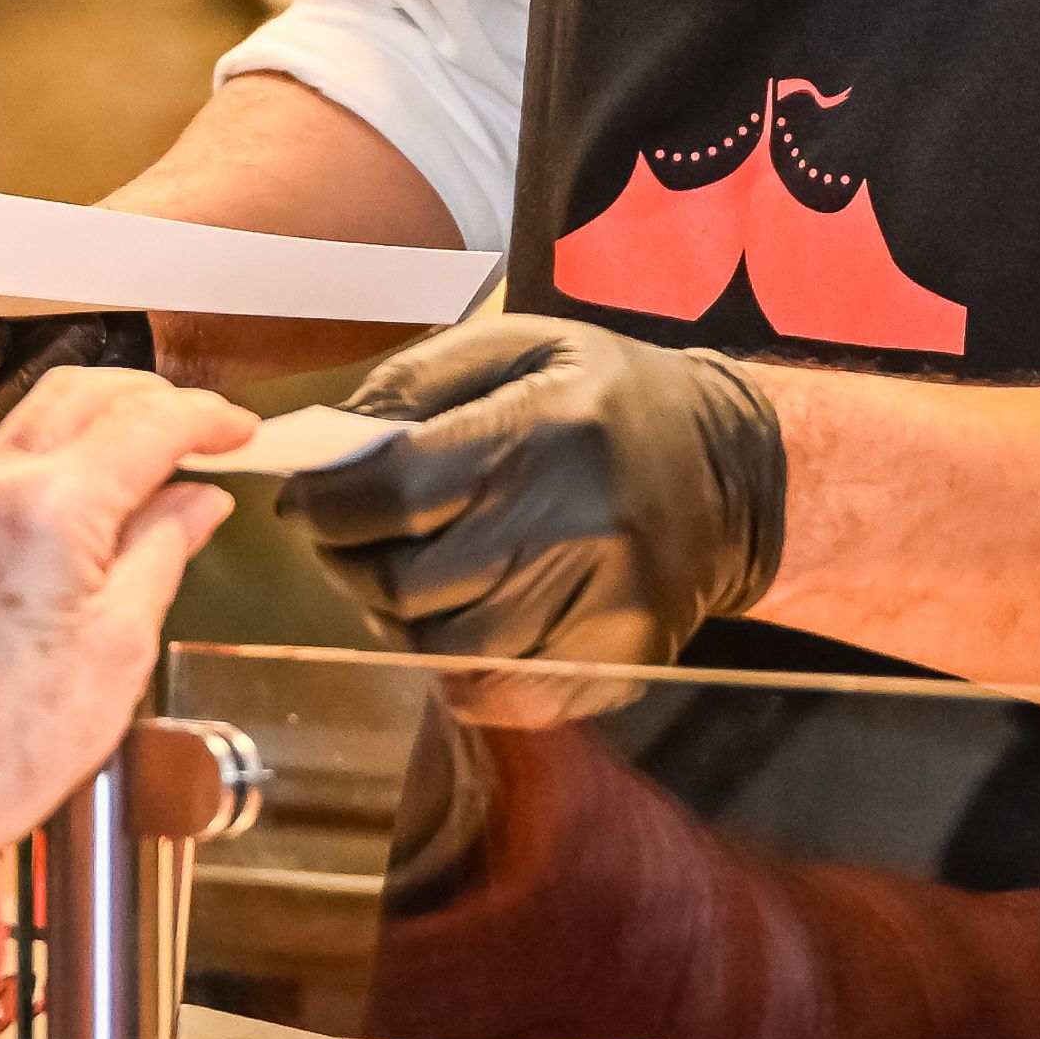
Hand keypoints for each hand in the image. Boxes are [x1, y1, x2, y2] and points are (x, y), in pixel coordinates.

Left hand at [0, 367, 252, 843]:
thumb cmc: (23, 733)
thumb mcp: (126, 638)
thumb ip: (165, 545)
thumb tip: (201, 499)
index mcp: (51, 511)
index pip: (145, 424)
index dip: (206, 418)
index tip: (242, 429)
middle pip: (88, 392)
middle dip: (157, 399)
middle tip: (209, 432)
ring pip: (44, 410)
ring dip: (109, 412)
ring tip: (162, 449)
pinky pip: (12, 450)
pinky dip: (66, 444)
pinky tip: (102, 482)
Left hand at [278, 316, 785, 669]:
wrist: (734, 471)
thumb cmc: (606, 400)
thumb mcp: (520, 344)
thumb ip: (414, 383)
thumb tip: (323, 444)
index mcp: (547, 428)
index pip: (395, 491)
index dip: (327, 504)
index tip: (305, 501)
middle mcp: (576, 523)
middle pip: (407, 581)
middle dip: (352, 562)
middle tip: (348, 540)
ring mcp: (600, 605)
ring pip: (441, 646)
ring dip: (397, 618)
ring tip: (406, 576)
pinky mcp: (614, 663)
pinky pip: (493, 694)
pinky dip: (453, 666)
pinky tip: (459, 618)